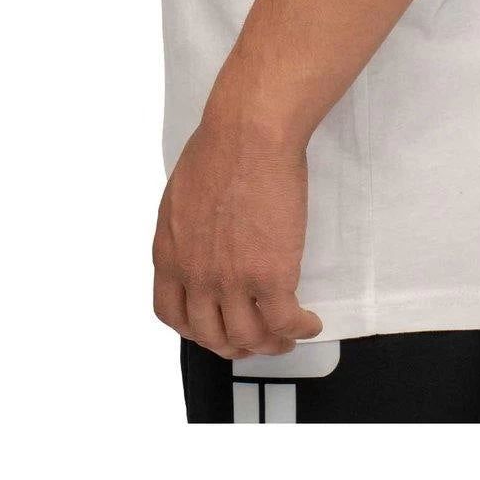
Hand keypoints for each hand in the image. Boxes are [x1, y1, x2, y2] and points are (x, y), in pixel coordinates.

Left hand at [152, 106, 323, 358]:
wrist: (248, 134)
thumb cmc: (219, 148)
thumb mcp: (180, 196)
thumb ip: (185, 231)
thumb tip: (201, 242)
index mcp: (169, 254)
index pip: (172, 313)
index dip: (195, 329)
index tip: (214, 326)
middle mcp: (195, 275)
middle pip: (210, 335)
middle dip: (234, 344)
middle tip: (254, 338)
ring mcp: (231, 280)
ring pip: (248, 338)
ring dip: (269, 344)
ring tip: (287, 334)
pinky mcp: (270, 276)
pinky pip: (284, 322)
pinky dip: (299, 329)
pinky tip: (310, 322)